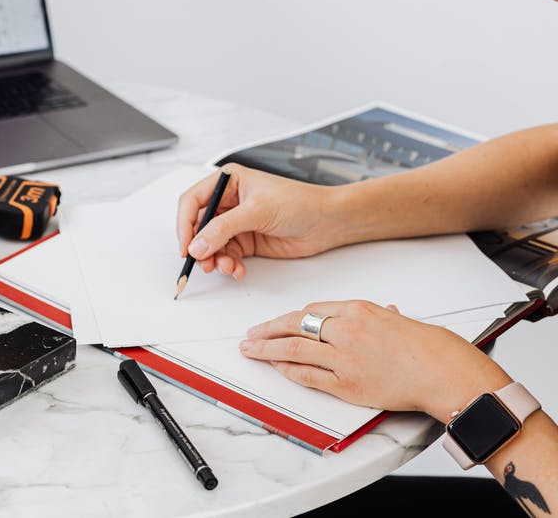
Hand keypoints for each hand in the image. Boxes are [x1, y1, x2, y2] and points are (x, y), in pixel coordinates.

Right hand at [176, 164, 341, 279]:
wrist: (328, 222)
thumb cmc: (300, 202)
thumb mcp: (257, 211)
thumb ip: (223, 228)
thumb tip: (197, 245)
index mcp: (227, 182)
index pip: (192, 202)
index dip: (185, 224)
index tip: (186, 246)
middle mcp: (229, 202)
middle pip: (199, 226)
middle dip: (199, 246)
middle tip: (202, 263)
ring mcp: (237, 223)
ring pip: (211, 245)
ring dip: (215, 259)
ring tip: (225, 267)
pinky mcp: (246, 242)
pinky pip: (227, 256)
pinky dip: (229, 265)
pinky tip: (238, 269)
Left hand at [240, 301, 512, 420]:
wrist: (444, 372)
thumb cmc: (428, 347)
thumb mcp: (396, 320)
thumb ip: (376, 317)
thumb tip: (370, 315)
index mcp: (358, 310)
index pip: (311, 310)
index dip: (289, 318)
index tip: (277, 323)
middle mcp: (346, 330)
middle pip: (295, 326)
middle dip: (267, 330)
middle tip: (250, 334)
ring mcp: (344, 358)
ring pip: (294, 350)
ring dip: (267, 350)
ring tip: (250, 350)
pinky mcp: (346, 384)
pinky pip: (308, 376)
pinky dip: (289, 371)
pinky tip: (277, 368)